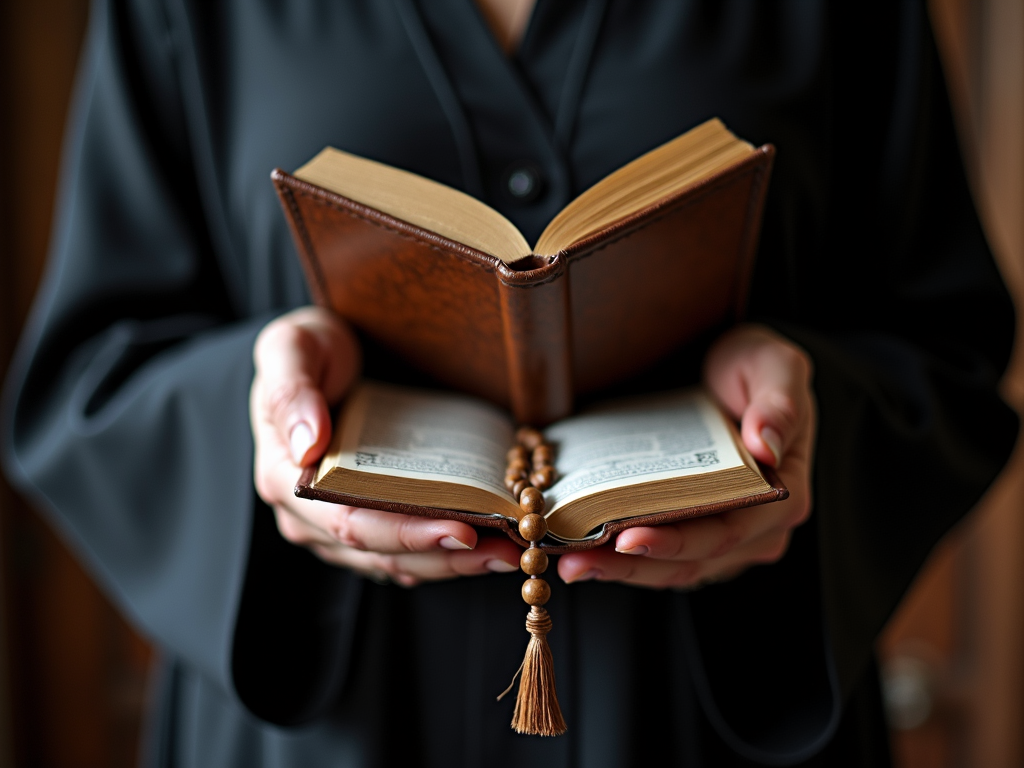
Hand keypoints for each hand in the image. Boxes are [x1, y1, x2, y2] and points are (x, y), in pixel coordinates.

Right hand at [250, 307, 520, 585]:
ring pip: (397, 562)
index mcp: (284, 479)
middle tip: (506, 551)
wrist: (319, 356)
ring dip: (454, 564)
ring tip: (511, 554)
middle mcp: (307, 515)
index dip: (406, 533)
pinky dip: (445, 554)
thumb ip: (292, 391)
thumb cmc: (306, 350)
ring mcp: (335, 526)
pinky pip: (404, 553)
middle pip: (381, 552)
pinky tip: (487, 548)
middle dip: (446, 556)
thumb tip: (309, 445)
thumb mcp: (291, 348)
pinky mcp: (365, 523)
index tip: (462, 529)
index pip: (349, 523)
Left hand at [557, 324, 814, 588]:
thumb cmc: (755, 368)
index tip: (627, 538)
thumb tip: (767, 444)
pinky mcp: (695, 532)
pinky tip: (582, 551)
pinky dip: (621, 559)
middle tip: (576, 561)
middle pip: (691, 561)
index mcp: (784, 496)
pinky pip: (659, 557)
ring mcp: (725, 537)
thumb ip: (777, 403)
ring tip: (569, 564)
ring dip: (618, 571)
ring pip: (671, 569)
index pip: (726, 532)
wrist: (727, 366)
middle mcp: (758, 529)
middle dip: (632, 565)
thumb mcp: (774, 366)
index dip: (676, 542)